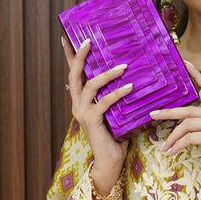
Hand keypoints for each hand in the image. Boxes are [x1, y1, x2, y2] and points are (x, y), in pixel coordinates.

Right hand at [63, 37, 129, 194]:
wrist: (110, 161)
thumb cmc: (115, 136)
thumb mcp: (115, 112)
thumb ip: (116, 97)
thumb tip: (133, 76)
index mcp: (80, 100)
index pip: (73, 74)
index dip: (70, 56)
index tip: (67, 38)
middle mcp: (77, 104)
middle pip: (74, 75)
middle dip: (80, 56)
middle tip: (88, 40)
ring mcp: (83, 113)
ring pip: (90, 86)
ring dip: (106, 74)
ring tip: (123, 66)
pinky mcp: (92, 122)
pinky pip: (103, 103)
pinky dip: (116, 93)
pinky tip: (129, 87)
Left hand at [149, 62, 200, 199]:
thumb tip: (182, 127)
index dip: (198, 77)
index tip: (186, 64)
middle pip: (190, 109)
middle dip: (169, 112)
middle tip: (152, 114)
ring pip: (188, 124)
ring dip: (172, 137)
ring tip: (165, 147)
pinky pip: (190, 137)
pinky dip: (178, 145)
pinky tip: (171, 153)